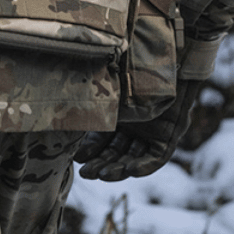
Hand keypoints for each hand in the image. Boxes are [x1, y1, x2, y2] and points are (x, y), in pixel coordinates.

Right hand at [76, 79, 202, 181]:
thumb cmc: (134, 67)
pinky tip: (129, 170)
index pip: (103, 139)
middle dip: (101, 164)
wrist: (166, 58)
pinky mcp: (167, 139)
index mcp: (119, 114)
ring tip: (103, 174)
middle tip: (87, 173)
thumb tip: (66, 109)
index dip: (92, 150)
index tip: (78, 158)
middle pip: (116, 152)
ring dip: (118, 169)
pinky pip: (154, 158)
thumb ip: (96, 102)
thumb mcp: (111, 87)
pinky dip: (143, 166)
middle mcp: (134, 126)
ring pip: (132, 158)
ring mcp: (150, 134)